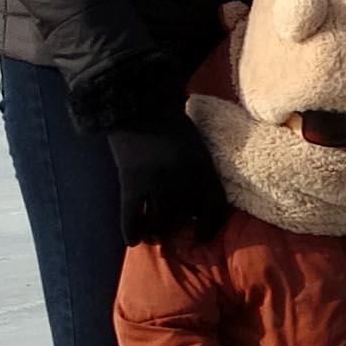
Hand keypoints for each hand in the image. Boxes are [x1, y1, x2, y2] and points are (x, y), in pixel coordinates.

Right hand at [106, 118, 228, 244]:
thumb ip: (200, 173)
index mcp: (203, 166)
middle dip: (179, 228)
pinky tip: (132, 241)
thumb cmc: (170, 125)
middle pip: (185, 218)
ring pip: (159, 222)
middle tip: (173, 232)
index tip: (202, 236)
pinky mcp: (130, 181)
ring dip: (156, 232)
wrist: (139, 104)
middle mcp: (183, 177)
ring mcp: (155, 181)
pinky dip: (132, 231)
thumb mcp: (196, 147)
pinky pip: (131, 216)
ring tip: (153, 234)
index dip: (210, 227)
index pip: (215, 207)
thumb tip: (197, 209)